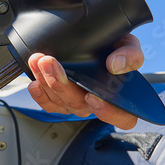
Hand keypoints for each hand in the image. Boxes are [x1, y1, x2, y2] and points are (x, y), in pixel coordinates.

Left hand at [27, 34, 143, 129]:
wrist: (96, 47)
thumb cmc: (114, 51)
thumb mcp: (128, 46)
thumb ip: (130, 55)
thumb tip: (116, 65)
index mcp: (119, 97)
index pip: (123, 118)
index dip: (108, 112)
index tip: (92, 95)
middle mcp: (97, 104)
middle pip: (80, 104)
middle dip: (61, 84)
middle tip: (49, 63)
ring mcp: (77, 103)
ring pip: (61, 102)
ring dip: (46, 81)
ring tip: (39, 61)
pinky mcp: (61, 101)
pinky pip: (49, 105)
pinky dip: (39, 95)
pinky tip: (34, 82)